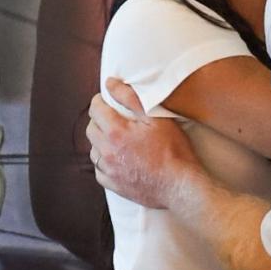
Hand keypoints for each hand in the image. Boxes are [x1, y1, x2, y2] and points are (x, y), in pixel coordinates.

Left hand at [85, 78, 202, 208]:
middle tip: (112, 117)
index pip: (95, 110)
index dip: (99, 101)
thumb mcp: (156, 117)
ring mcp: (109, 170)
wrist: (179, 185)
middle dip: (98, 120)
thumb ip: (130, 97)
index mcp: (116, 132)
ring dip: (100, 141)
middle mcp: (107, 151)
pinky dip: (103, 162)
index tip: (106, 100)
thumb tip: (110, 83)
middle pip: (91, 129)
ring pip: (93, 150)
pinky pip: (99, 171)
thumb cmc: (173, 150)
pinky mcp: (114, 185)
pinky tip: (116, 159)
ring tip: (115, 138)